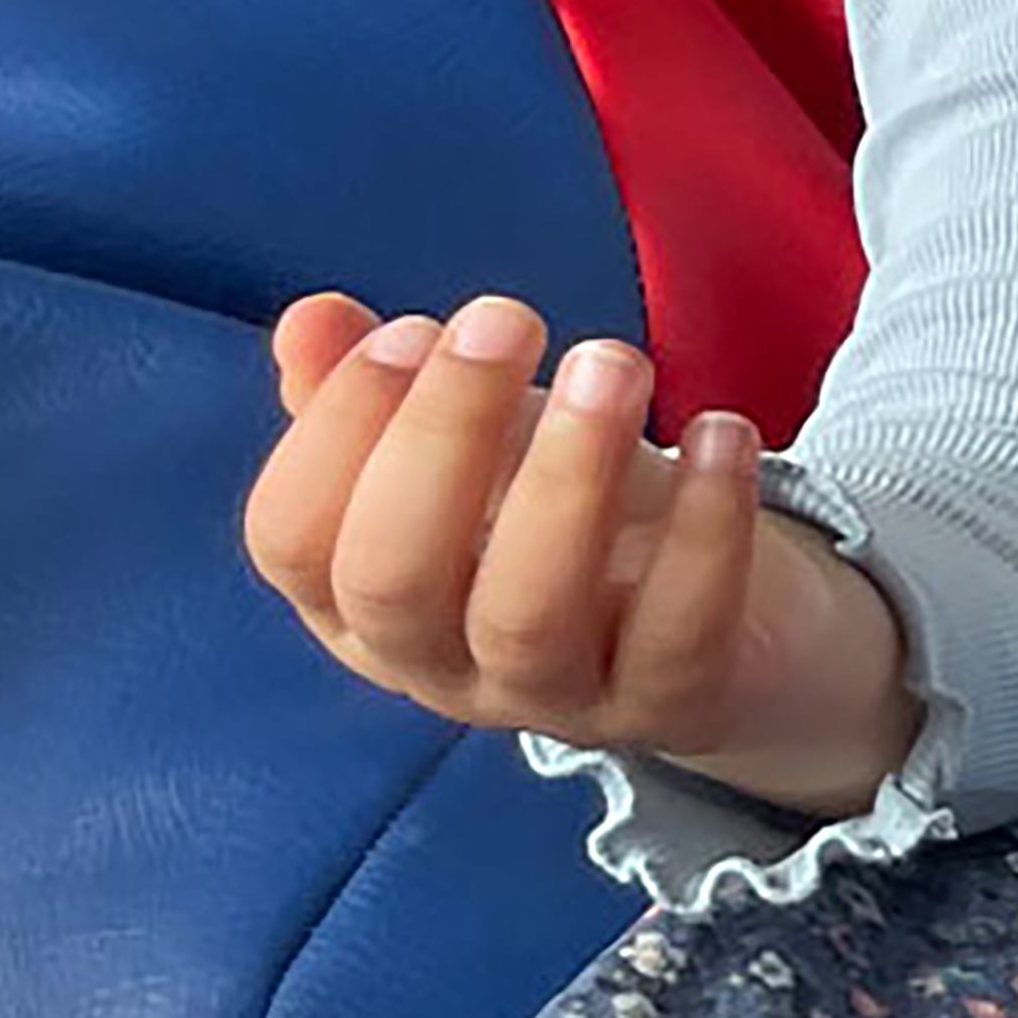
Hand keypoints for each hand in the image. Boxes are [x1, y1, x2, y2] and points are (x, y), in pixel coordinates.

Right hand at [238, 290, 917, 816]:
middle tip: (506, 317)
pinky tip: (724, 431)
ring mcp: (550, 699)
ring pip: (528, 612)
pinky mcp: (670, 700)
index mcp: (353, 600)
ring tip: (615, 361)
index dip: (334, 432)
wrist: (729, 620)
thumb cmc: (558, 513)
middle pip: (396, 575)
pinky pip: (679, 630)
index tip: (410, 329)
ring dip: (568, 475)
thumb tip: (313, 317)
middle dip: (443, 434)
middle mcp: (433, 664)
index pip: (289, 539)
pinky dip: (707, 526)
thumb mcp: (470, 446)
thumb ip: (379, 392)